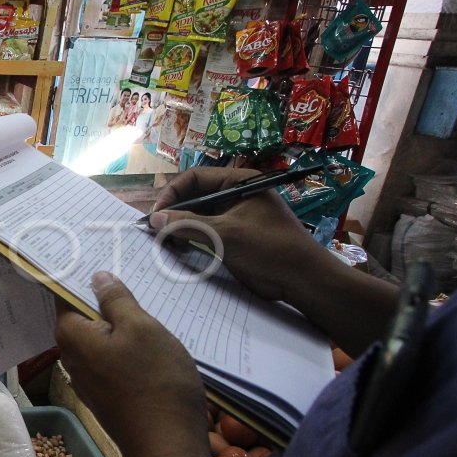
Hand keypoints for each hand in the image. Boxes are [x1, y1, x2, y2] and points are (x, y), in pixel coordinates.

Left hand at [55, 272, 210, 456]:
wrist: (168, 444)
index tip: (87, 252)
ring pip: (99, 336)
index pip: (62, 293)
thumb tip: (96, 277)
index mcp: (71, 335)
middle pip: (81, 315)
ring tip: (139, 296)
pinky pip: (110, 356)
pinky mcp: (107, 392)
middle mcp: (72, 356)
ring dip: (115, 320)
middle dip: (98, 295)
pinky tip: (145, 335)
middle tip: (121, 268)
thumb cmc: (155, 380)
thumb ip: (116, 300)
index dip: (75, 273)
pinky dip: (123, 343)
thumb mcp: (141, 328)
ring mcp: (89, 377)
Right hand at [148, 167, 327, 303]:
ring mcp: (235, 216)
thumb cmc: (269, 248)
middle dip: (174, 212)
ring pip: (198, 215)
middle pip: (195, 196)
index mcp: (239, 182)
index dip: (172, 193)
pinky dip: (190, 238)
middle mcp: (236, 195)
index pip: (196, 177)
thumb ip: (188, 225)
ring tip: (164, 241)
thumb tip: (154, 219)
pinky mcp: (234, 236)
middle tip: (154, 230)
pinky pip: (206, 231)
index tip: (155, 214)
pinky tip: (178, 248)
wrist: (302, 280)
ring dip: (180, 226)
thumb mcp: (226, 235)